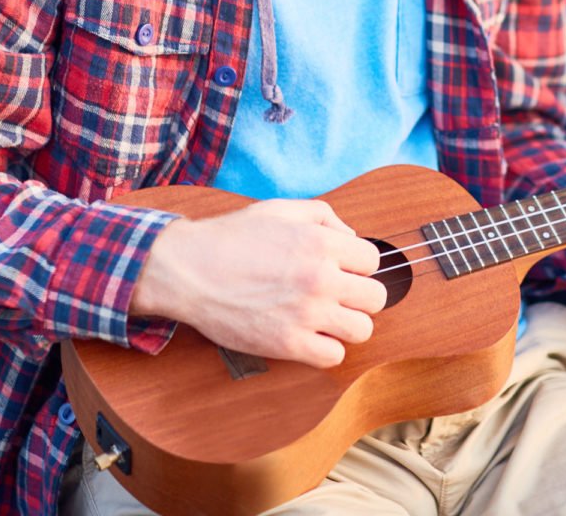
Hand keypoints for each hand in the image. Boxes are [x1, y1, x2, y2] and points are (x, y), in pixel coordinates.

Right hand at [131, 199, 385, 368]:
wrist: (188, 269)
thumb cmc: (233, 237)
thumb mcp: (281, 209)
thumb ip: (325, 216)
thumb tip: (353, 236)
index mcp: (321, 242)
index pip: (373, 260)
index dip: (357, 265)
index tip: (339, 269)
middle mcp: (320, 278)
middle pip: (376, 298)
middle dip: (359, 295)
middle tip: (337, 295)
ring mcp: (306, 313)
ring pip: (362, 330)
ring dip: (348, 325)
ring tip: (326, 318)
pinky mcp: (287, 344)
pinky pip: (334, 356)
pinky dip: (326, 349)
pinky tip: (310, 336)